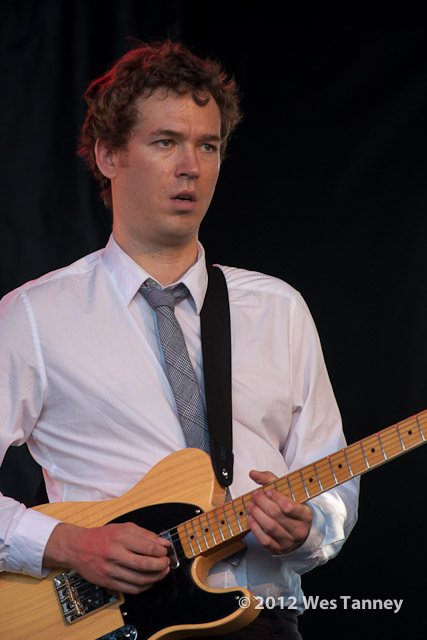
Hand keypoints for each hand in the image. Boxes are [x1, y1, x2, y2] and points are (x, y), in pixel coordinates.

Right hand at [43, 522, 170, 593]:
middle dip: (160, 565)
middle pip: (144, 564)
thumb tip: (163, 543)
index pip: (147, 546)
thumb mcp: (123, 528)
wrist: (78, 548)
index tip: (165, 551)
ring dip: (155, 577)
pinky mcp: (108, 582)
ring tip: (161, 572)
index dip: (160, 551)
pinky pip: (131, 589)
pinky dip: (144, 587)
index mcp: (119, 538)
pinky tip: (149, 581)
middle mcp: (114, 554)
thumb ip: (144, 534)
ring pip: (139, 579)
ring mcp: (110, 570)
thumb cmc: (102, 536)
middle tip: (166, 563)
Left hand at [248, 470, 312, 554]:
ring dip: (257, 514)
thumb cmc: (292, 508)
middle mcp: (299, 529)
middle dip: (262, 502)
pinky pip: (265, 540)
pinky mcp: (279, 549)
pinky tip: (251, 519)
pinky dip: (255, 529)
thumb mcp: (287, 492)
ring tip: (252, 506)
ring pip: (269, 527)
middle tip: (255, 495)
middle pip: (276, 514)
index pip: (288, 506)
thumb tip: (253, 473)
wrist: (300, 531)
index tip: (267, 491)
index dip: (275, 497)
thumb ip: (270, 480)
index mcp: (305, 514)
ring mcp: (289, 541)